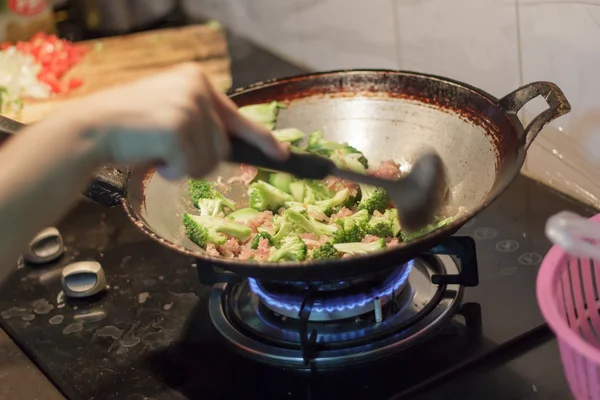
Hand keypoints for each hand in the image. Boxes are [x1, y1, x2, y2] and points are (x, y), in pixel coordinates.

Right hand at [77, 62, 286, 179]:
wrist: (92, 127)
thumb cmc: (131, 126)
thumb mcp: (172, 113)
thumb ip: (202, 123)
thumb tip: (235, 149)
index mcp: (196, 79)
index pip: (237, 116)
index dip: (262, 139)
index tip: (282, 154)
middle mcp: (196, 88)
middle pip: (222, 146)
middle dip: (199, 160)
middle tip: (168, 152)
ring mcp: (187, 106)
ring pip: (209, 161)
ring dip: (185, 167)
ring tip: (158, 151)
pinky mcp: (177, 127)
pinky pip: (190, 168)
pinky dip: (172, 173)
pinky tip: (153, 157)